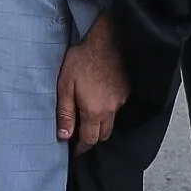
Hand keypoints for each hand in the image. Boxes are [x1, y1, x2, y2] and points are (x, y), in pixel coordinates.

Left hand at [57, 11, 128, 154]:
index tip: (74, 151)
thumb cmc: (82, 60)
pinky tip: (99, 98)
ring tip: (88, 117)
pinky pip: (117, 108)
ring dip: (100, 125)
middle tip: (80, 135)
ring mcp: (121, 100)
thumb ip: (65, 113)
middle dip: (91, 139)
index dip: (81, 148)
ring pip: (111, 122)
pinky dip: (108, 109)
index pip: (89, 140)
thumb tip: (64, 136)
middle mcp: (110, 110)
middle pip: (103, 135)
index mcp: (94, 111)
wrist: (106, 40)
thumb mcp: (65, 85)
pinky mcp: (126, 91)